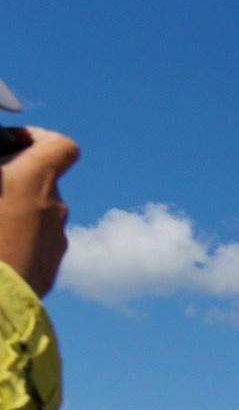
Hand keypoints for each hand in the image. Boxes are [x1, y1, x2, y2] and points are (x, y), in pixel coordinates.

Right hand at [0, 127, 77, 295]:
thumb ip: (2, 169)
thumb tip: (5, 168)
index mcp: (36, 180)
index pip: (61, 147)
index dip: (38, 139)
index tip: (11, 143)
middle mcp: (56, 209)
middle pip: (42, 183)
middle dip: (14, 182)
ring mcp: (55, 243)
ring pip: (36, 216)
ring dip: (13, 213)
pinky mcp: (48, 271)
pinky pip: (33, 245)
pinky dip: (16, 240)